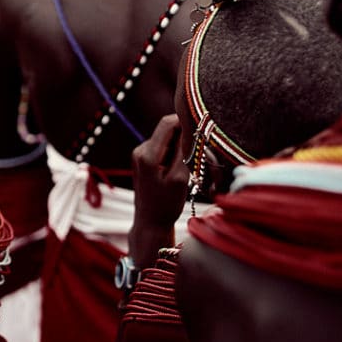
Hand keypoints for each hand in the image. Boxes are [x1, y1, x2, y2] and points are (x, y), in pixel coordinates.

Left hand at [130, 115, 188, 265]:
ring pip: (167, 139)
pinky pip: (163, 148)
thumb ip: (184, 151)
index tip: (201, 127)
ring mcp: (140, 154)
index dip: (185, 120)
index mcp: (148, 154)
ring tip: (187, 167)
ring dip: (180, 147)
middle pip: (167, 130)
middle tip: (198, 153)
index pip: (167, 123)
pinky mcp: (143, 159)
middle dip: (184, 136)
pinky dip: (174, 154)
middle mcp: (140, 150)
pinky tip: (178, 170)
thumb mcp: (180, 178)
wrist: (150, 222)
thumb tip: (191, 128)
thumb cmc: (166, 204)